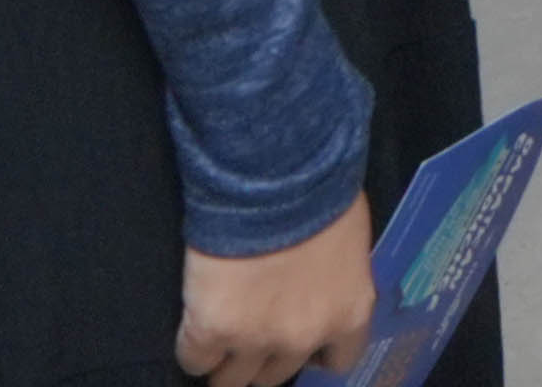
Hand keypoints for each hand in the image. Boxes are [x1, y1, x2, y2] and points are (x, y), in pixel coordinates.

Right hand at [177, 200, 374, 384]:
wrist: (274, 175)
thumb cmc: (320, 190)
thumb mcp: (347, 241)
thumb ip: (336, 277)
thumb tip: (320, 284)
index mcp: (349, 312)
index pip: (339, 360)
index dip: (316, 352)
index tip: (303, 341)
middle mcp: (304, 337)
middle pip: (277, 375)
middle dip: (265, 359)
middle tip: (252, 335)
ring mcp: (255, 339)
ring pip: (232, 379)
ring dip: (226, 363)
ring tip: (219, 343)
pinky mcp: (211, 331)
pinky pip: (194, 359)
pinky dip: (192, 349)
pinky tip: (195, 328)